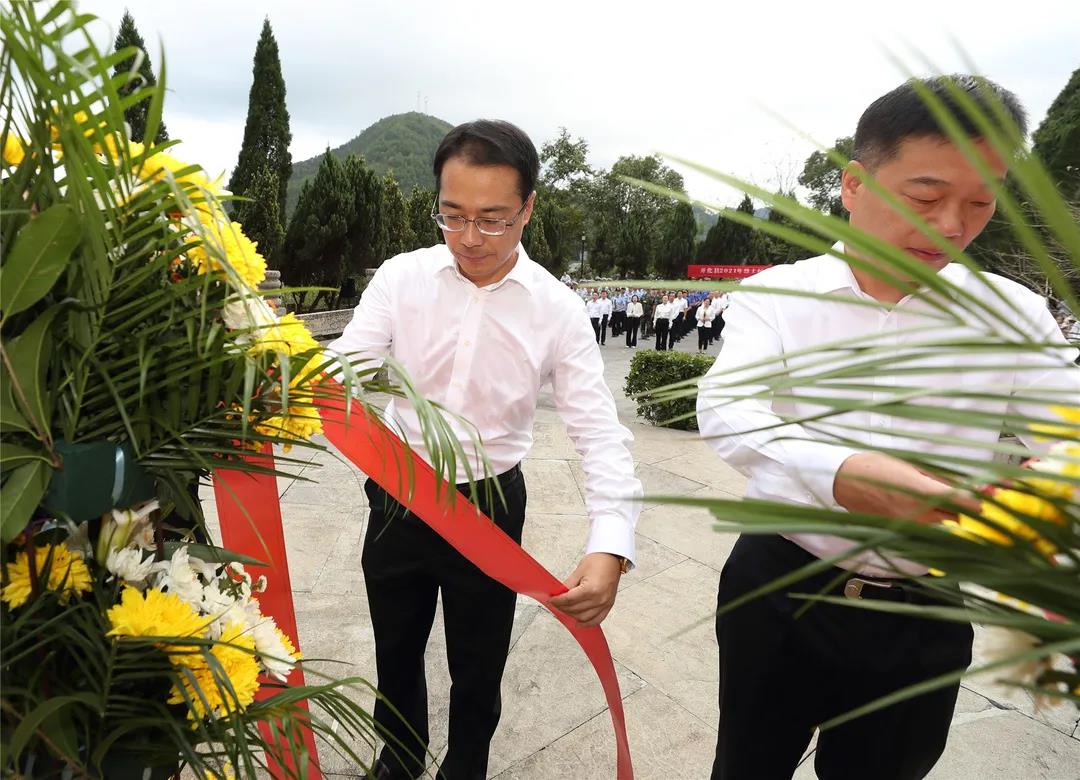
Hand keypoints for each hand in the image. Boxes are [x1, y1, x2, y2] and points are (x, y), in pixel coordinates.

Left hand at [549, 553, 622, 626]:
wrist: (611, 558)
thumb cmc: (597, 561)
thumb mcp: (578, 572)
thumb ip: (567, 586)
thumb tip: (558, 595)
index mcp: (591, 589)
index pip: (569, 600)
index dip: (557, 601)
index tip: (551, 600)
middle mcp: (599, 599)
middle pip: (575, 610)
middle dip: (562, 608)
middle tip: (556, 603)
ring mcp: (605, 603)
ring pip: (584, 618)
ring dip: (572, 615)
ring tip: (565, 609)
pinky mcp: (608, 605)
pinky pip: (596, 620)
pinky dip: (587, 623)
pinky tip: (578, 622)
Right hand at [833, 452, 980, 523]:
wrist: (843, 481)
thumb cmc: (876, 467)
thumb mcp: (914, 466)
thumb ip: (944, 480)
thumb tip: (971, 488)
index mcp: (925, 493)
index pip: (967, 504)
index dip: (984, 502)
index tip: (995, 497)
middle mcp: (920, 515)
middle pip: (960, 522)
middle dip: (972, 515)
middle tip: (982, 506)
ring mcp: (910, 528)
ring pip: (945, 532)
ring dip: (956, 524)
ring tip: (960, 514)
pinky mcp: (901, 534)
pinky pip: (927, 536)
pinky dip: (937, 531)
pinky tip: (939, 522)